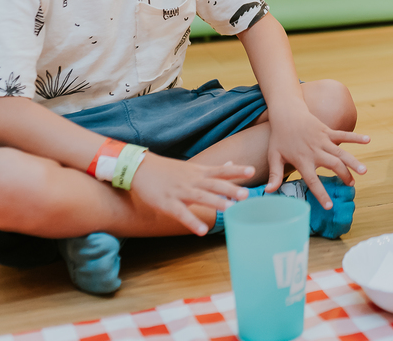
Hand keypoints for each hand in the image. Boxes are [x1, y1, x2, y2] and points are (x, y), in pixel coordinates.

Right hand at [131, 153, 254, 235]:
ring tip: (230, 209)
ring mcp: (180, 191)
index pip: (221, 170)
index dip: (237, 171)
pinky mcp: (167, 203)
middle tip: (247, 194)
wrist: (139, 168)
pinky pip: (182, 213)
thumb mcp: (193, 167)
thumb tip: (232, 163)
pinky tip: (202, 231)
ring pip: (200, 197)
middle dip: (230, 189)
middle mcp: (192, 181)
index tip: (253, 171)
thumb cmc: (168, 170)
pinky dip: (192, 222)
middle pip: (214, 184)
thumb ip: (213, 168)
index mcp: (199, 172)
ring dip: (215, 203)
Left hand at [264, 105, 369, 208]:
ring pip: (341, 152)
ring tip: (364, 171)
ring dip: (353, 161)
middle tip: (351, 185)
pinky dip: (356, 137)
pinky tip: (368, 140)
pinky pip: (344, 135)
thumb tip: (269, 192)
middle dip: (344, 176)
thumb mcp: (274, 157)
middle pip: (333, 165)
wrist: (286, 113)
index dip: (321, 194)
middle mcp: (315, 151)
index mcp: (302, 160)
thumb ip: (274, 175)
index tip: (329, 206)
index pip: (313, 180)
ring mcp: (323, 140)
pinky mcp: (328, 131)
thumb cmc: (279, 137)